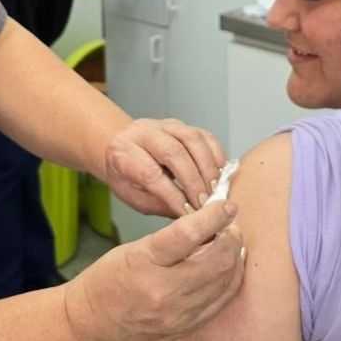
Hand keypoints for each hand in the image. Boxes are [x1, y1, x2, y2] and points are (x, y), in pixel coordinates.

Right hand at [64, 200, 245, 340]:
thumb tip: (208, 224)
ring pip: (226, 279)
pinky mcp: (187, 327)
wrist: (90, 326)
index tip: (227, 205)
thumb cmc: (106, 282)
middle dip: (231, 237)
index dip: (215, 216)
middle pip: (218, 259)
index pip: (189, 234)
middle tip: (228, 226)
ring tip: (228, 244)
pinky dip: (230, 279)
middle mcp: (164, 291)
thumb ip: (170, 239)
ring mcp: (178, 314)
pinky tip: (227, 267)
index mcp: (145, 263)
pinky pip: (222, 300)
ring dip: (234, 257)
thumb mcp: (131, 250)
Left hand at [106, 118, 226, 215]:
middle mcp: (143, 132)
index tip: (187, 213)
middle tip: (204, 204)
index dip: (172, 195)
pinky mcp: (184, 125)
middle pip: (174, 152)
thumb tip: (189, 215)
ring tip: (214, 190)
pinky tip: (219, 175)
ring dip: (208, 167)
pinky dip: (216, 155)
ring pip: (193, 139)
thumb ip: (159, 203)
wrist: (121, 147)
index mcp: (123, 151)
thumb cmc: (126, 176)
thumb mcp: (133, 196)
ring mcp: (165, 125)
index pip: (151, 173)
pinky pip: (205, 136)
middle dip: (193, 181)